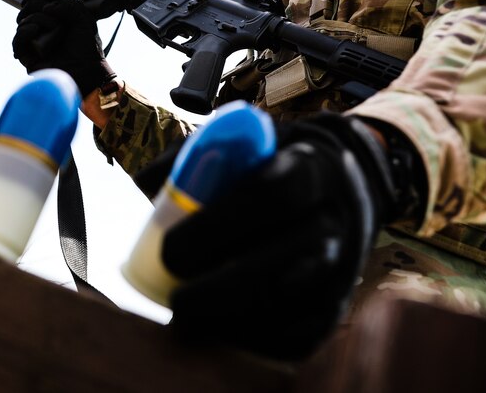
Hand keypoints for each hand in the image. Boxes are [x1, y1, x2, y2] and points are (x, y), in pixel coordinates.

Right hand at [12, 0, 115, 95]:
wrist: (87, 69)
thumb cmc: (87, 47)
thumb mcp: (82, 18)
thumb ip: (66, 6)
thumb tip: (46, 8)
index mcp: (55, 20)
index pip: (38, 4)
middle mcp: (43, 31)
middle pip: (27, 10)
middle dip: (36, 5)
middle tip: (49, 11)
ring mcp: (35, 43)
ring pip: (22, 23)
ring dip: (37, 20)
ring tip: (53, 28)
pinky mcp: (28, 57)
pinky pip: (17, 41)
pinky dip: (24, 32)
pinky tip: (35, 31)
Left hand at [161, 113, 422, 359]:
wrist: (340, 190)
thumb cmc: (270, 165)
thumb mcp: (240, 145)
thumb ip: (193, 159)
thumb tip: (144, 184)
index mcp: (311, 168)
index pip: (270, 196)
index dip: (216, 227)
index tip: (168, 249)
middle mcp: (334, 220)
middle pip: (277, 263)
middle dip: (215, 288)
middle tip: (173, 298)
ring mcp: (341, 267)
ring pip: (283, 305)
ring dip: (227, 318)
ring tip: (187, 316)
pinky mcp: (335, 307)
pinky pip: (293, 337)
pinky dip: (249, 340)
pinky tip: (217, 327)